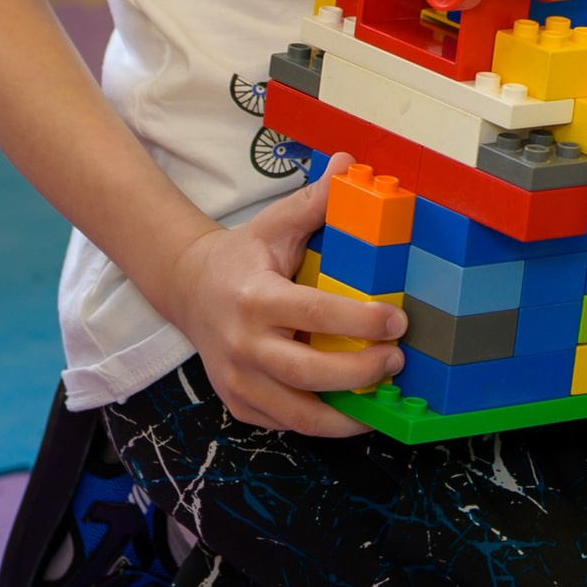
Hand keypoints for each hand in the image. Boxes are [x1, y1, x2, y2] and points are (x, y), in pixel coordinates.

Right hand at [163, 164, 405, 437]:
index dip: (361, 321)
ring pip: (298, 415)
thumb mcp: (274, 223)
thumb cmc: (242, 257)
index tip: (397, 319)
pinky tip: (350, 409)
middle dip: (361, 372)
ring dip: (345, 414)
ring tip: (380, 397)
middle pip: (309, 373)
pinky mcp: (239, 404)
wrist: (188, 289)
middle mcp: (243, 345)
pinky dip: (320, 422)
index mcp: (255, 298)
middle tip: (397, 360)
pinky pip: (285, 423)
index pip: (315, 313)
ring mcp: (237, 381)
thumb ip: (314, 200)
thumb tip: (348, 163)